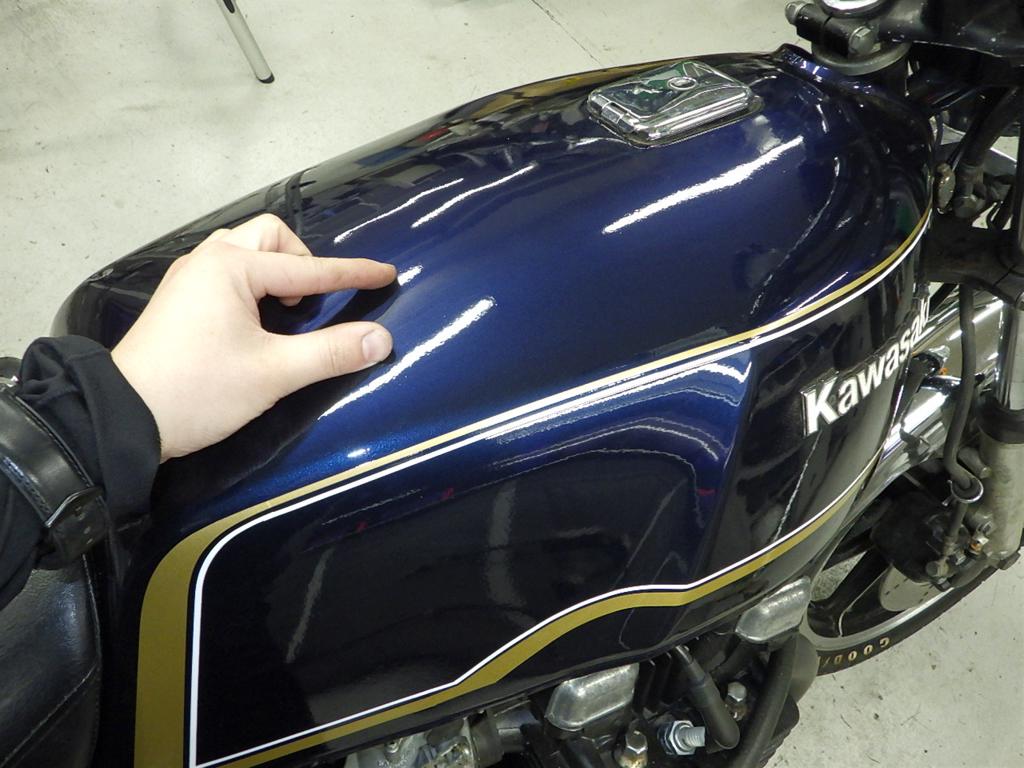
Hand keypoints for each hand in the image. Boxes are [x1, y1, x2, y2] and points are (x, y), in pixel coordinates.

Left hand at [111, 214, 395, 461]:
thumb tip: (381, 338)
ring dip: (275, 271)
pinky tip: (258, 320)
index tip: (387, 274)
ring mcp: (188, 279)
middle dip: (302, 262)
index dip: (352, 274)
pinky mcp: (179, 300)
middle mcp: (208, 261)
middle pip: (270, 237)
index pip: (309, 270)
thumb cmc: (200, 390)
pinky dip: (253, 284)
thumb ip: (331, 352)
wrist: (125, 418)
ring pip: (244, 251)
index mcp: (231, 269)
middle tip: (313, 303)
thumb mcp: (273, 373)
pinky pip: (227, 271)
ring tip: (287, 310)